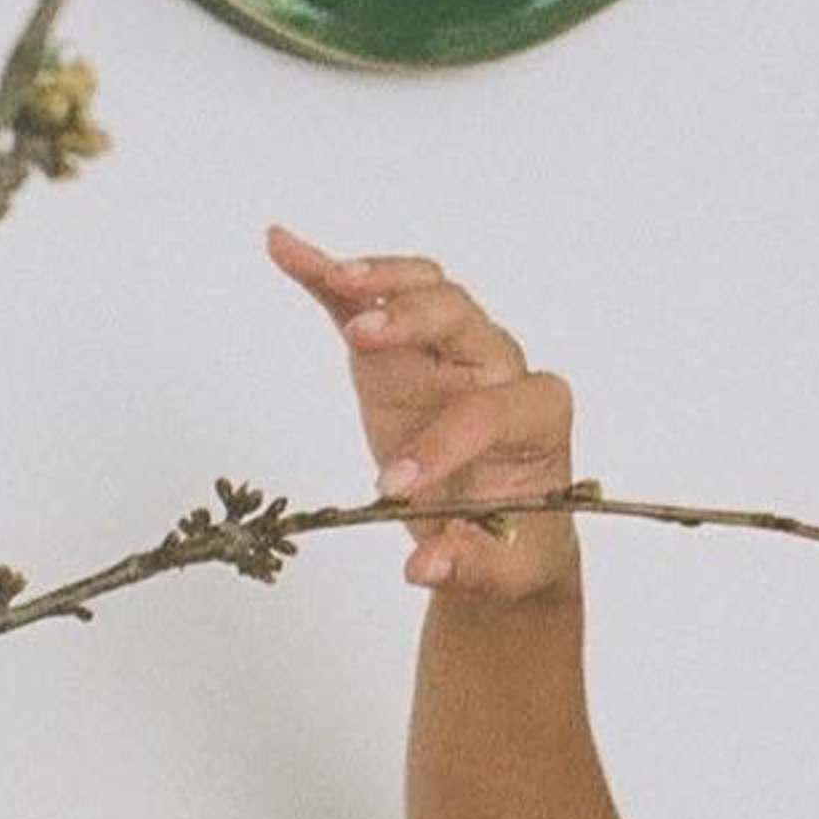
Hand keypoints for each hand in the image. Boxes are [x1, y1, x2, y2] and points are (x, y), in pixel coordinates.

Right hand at [266, 223, 583, 605]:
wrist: (503, 535)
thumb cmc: (515, 545)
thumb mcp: (505, 572)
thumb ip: (469, 565)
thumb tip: (425, 566)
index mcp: (536, 414)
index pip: (489, 411)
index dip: (441, 445)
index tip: (390, 488)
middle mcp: (498, 366)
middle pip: (462, 318)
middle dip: (414, 323)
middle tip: (362, 340)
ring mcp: (445, 350)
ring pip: (423, 291)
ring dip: (379, 281)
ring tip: (337, 278)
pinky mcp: (397, 351)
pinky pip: (362, 305)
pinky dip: (325, 275)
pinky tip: (283, 246)